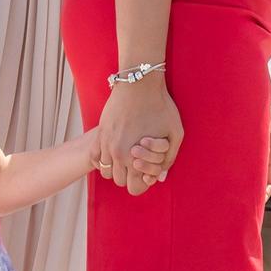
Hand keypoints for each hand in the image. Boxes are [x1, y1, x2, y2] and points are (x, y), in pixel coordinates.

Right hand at [97, 75, 181, 193]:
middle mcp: (117, 154)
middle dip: (129, 176)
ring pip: (106, 172)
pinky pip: (95, 158)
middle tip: (139, 163)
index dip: (142, 184)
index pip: (134, 188)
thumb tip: (160, 177)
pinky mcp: (100, 133)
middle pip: (119, 181)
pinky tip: (115, 150)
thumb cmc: (161, 106)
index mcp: (135, 157)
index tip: (147, 173)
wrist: (140, 83)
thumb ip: (169, 159)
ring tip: (128, 156)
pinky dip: (104, 159)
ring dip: (116, 168)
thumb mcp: (175, 133)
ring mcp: (105, 143)